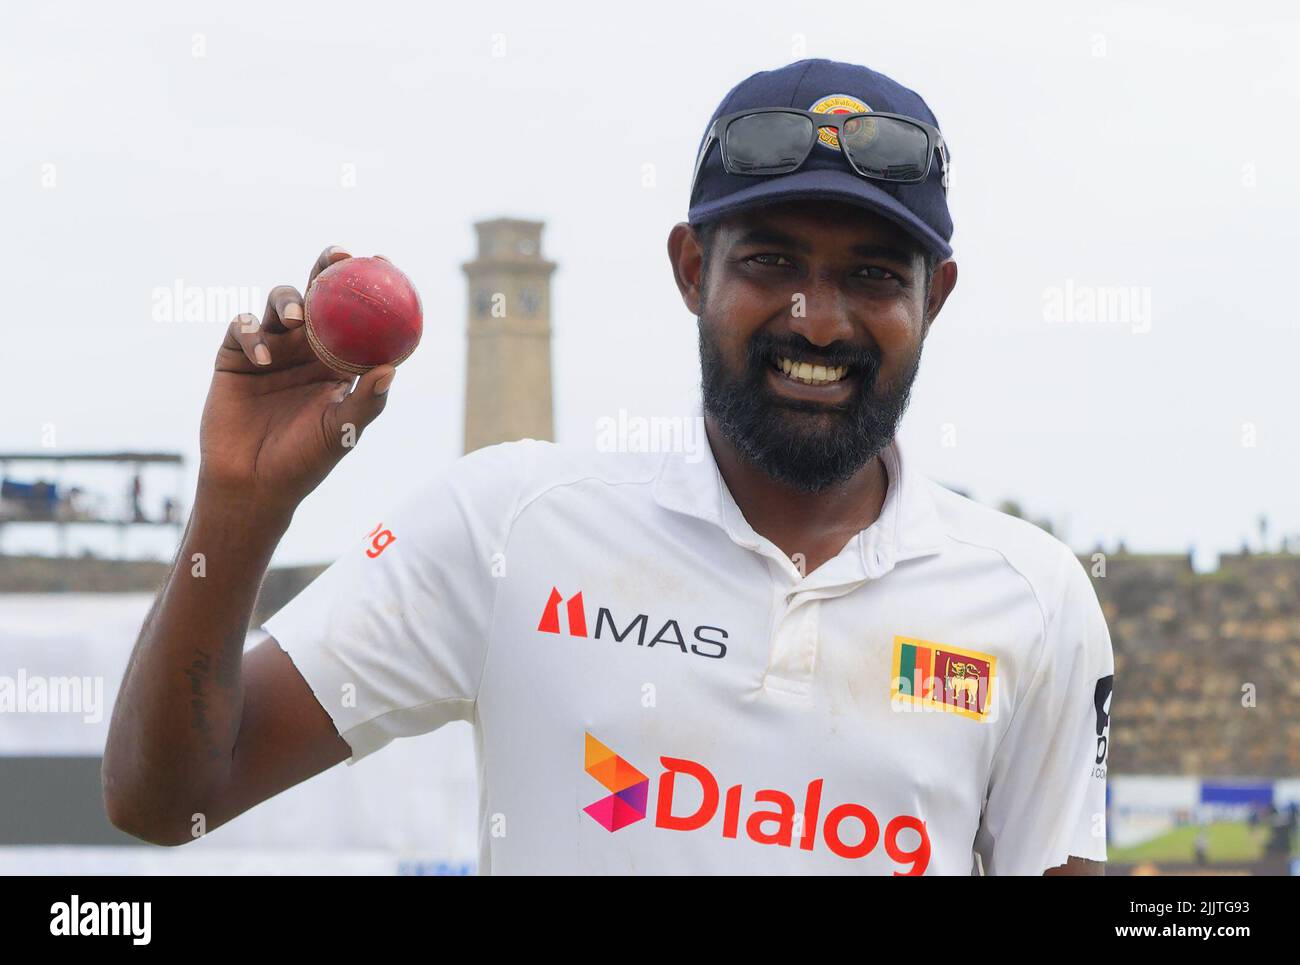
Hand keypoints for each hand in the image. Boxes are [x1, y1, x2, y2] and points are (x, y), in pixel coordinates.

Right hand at [197, 246, 396, 515]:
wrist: (253, 484)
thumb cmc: (305, 461)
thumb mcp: (342, 432)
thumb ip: (367, 401)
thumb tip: (391, 369)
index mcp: (338, 361)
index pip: (358, 316)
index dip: (370, 287)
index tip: (385, 263)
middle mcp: (307, 348)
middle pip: (318, 296)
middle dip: (327, 268)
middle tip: (340, 256)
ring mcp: (271, 348)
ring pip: (279, 304)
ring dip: (288, 302)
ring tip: (297, 319)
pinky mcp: (235, 356)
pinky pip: (243, 329)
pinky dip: (253, 336)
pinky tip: (264, 358)